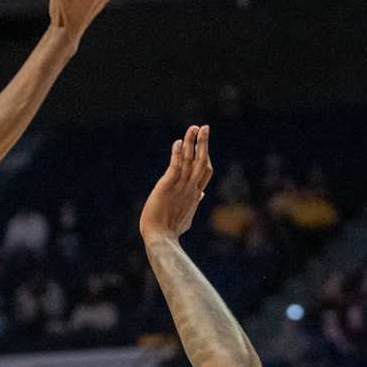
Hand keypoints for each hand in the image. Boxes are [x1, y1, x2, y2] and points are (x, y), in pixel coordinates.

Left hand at [139, 125, 213, 245]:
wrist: (161, 238)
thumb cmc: (171, 230)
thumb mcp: (187, 215)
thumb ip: (195, 202)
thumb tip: (202, 194)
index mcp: (195, 194)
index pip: (205, 172)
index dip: (206, 156)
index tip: (204, 144)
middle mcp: (191, 188)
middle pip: (202, 161)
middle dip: (203, 143)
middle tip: (205, 127)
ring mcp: (180, 187)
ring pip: (190, 160)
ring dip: (192, 143)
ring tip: (194, 128)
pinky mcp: (168, 186)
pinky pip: (175, 167)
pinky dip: (178, 154)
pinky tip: (178, 142)